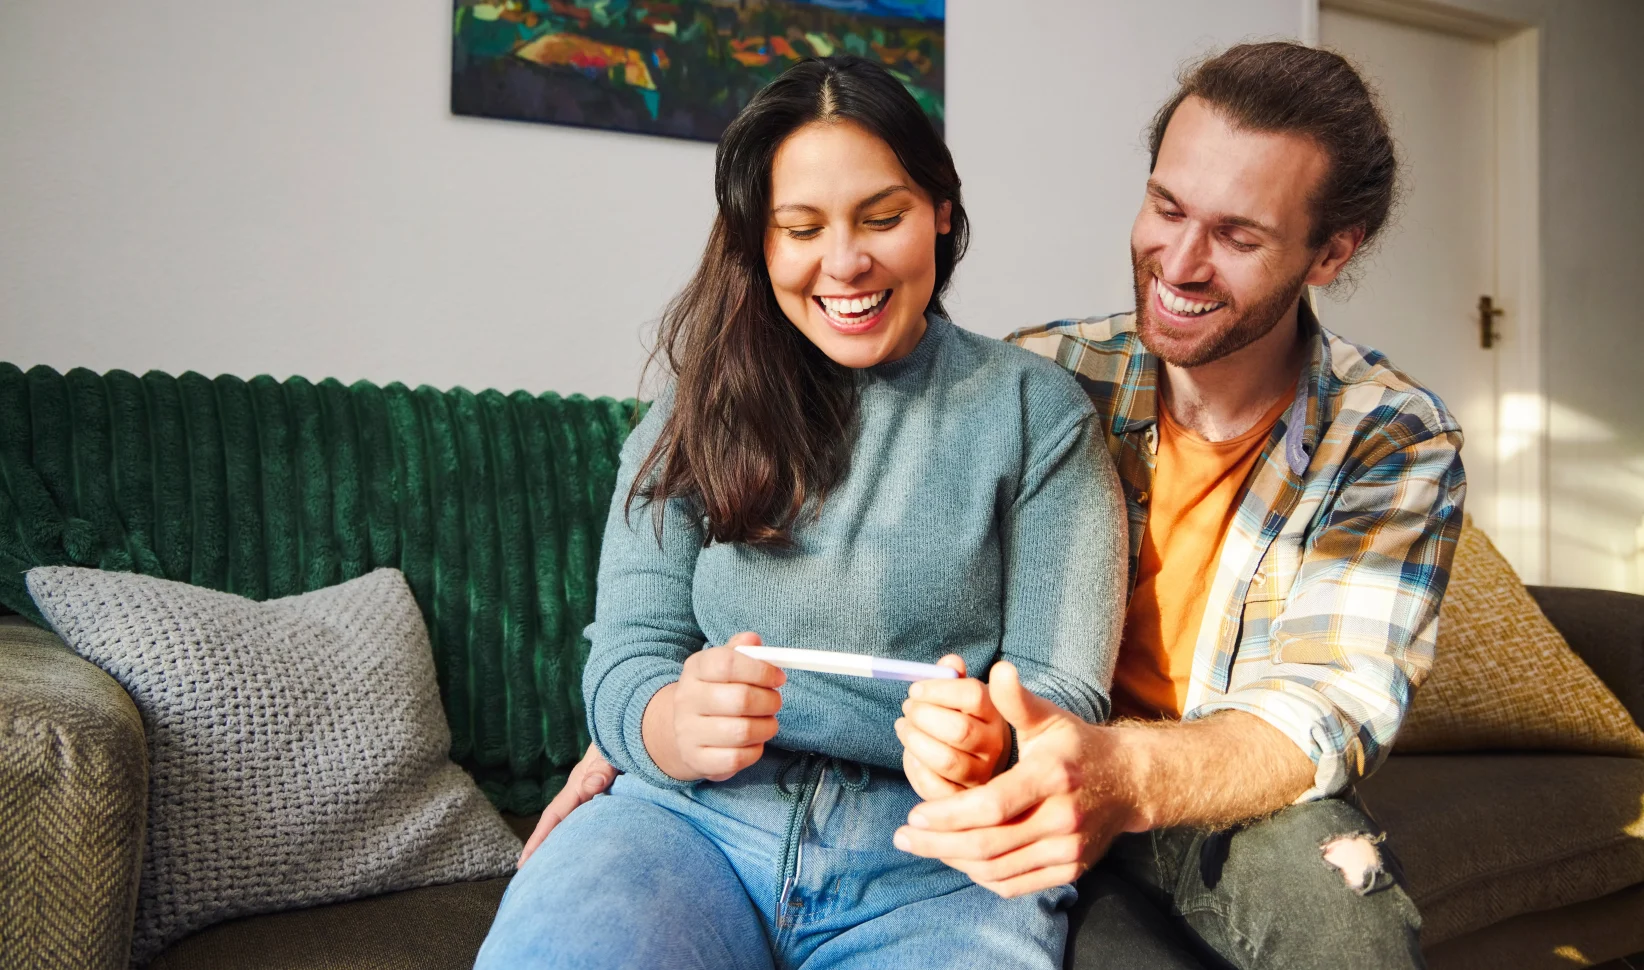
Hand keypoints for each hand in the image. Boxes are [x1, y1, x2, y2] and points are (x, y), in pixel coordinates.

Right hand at [518, 743, 616, 867]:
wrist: (637, 726)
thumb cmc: (622, 738)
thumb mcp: (611, 752)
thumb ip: (602, 768)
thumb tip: (593, 785)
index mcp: (578, 784)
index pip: (554, 815)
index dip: (539, 839)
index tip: (524, 862)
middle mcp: (581, 789)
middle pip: (557, 822)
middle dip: (542, 845)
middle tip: (528, 872)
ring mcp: (592, 791)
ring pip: (572, 821)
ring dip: (560, 840)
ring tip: (551, 865)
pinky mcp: (606, 792)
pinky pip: (589, 818)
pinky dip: (581, 833)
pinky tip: (583, 844)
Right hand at [644, 632, 784, 782]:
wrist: (683, 730)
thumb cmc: (715, 692)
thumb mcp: (722, 665)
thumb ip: (741, 651)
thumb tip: (753, 640)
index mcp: (695, 669)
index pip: (727, 663)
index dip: (760, 670)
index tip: (778, 677)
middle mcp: (687, 699)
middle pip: (740, 699)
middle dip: (769, 701)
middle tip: (775, 701)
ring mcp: (689, 732)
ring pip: (743, 731)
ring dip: (767, 727)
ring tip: (768, 722)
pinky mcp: (697, 759)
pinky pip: (737, 758)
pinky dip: (755, 750)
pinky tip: (753, 741)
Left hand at [892, 661, 1142, 897]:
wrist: (1129, 783)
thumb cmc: (1077, 746)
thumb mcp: (1049, 717)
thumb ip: (1016, 700)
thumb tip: (997, 669)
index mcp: (1053, 776)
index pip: (992, 805)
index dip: (949, 815)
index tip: (913, 815)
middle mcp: (1063, 818)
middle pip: (990, 844)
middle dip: (939, 843)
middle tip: (903, 837)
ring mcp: (1069, 850)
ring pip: (999, 869)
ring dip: (955, 861)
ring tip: (923, 846)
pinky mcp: (1070, 870)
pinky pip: (1015, 884)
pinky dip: (981, 875)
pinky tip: (958, 859)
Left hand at [895, 655, 1010, 800]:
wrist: (977, 761)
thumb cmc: (964, 721)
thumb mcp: (963, 696)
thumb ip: (954, 677)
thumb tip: (950, 661)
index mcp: (994, 713)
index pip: (973, 696)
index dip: (938, 690)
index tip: (915, 689)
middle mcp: (994, 744)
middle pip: (959, 730)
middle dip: (923, 716)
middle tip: (907, 708)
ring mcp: (981, 774)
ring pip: (945, 759)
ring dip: (914, 741)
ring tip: (903, 727)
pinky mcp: (962, 797)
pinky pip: (935, 786)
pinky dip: (915, 769)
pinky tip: (911, 755)